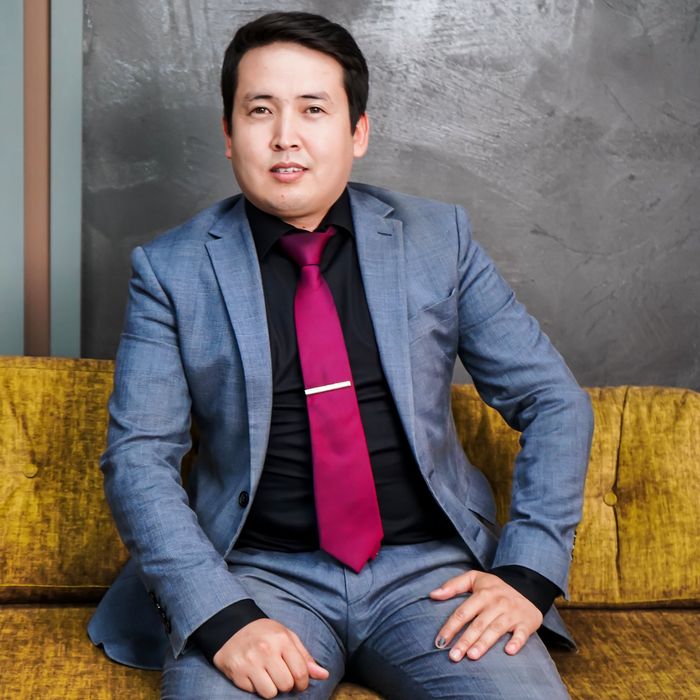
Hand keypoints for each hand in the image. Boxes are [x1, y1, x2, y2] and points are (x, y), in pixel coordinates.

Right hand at [212, 618, 328, 697]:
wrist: (232, 627)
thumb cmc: (264, 633)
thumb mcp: (286, 636)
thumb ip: (304, 656)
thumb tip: (323, 675)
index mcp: (282, 640)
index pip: (300, 672)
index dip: (303, 682)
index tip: (299, 682)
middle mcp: (266, 650)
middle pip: (286, 684)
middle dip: (287, 685)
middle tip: (281, 676)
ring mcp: (250, 662)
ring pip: (270, 693)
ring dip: (271, 688)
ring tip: (268, 676)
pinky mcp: (237, 673)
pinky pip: (253, 692)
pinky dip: (256, 687)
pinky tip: (254, 674)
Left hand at [430, 570, 542, 661]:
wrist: (527, 587)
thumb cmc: (494, 587)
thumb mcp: (474, 578)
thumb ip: (453, 586)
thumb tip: (432, 594)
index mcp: (483, 594)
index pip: (463, 612)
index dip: (450, 627)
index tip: (440, 642)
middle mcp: (496, 604)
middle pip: (478, 624)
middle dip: (465, 640)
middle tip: (453, 656)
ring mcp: (511, 613)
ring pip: (496, 630)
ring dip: (484, 643)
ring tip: (471, 656)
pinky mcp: (526, 623)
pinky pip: (521, 634)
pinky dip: (516, 642)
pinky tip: (509, 651)